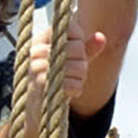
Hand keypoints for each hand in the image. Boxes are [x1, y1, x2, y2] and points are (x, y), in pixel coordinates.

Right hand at [24, 17, 104, 137]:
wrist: (35, 108)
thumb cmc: (54, 79)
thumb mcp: (71, 60)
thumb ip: (87, 48)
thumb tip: (101, 37)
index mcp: (41, 39)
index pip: (71, 30)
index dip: (80, 42)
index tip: (75, 52)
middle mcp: (36, 50)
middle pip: (76, 48)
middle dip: (82, 63)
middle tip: (73, 72)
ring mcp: (37, 67)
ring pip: (77, 66)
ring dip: (80, 77)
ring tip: (69, 81)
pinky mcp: (41, 84)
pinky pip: (73, 84)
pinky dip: (76, 89)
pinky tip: (67, 92)